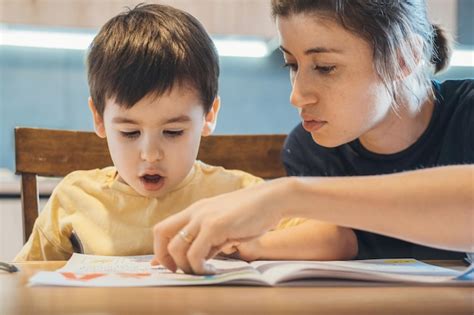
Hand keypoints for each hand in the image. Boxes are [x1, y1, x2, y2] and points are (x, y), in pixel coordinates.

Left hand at [151, 179, 285, 273]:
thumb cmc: (251, 214)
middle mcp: (195, 212)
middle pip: (161, 233)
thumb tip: (193, 260)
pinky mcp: (215, 225)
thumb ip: (207, 241)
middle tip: (178, 271)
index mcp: (195, 210)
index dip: (160, 249)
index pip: (164, 228)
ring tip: (200, 272)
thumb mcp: (224, 226)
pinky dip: (198, 267)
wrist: (271, 199)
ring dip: (184, 266)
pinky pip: (195, 253)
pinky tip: (210, 270)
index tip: (168, 266)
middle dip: (164, 257)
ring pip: (176, 247)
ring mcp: (204, 218)